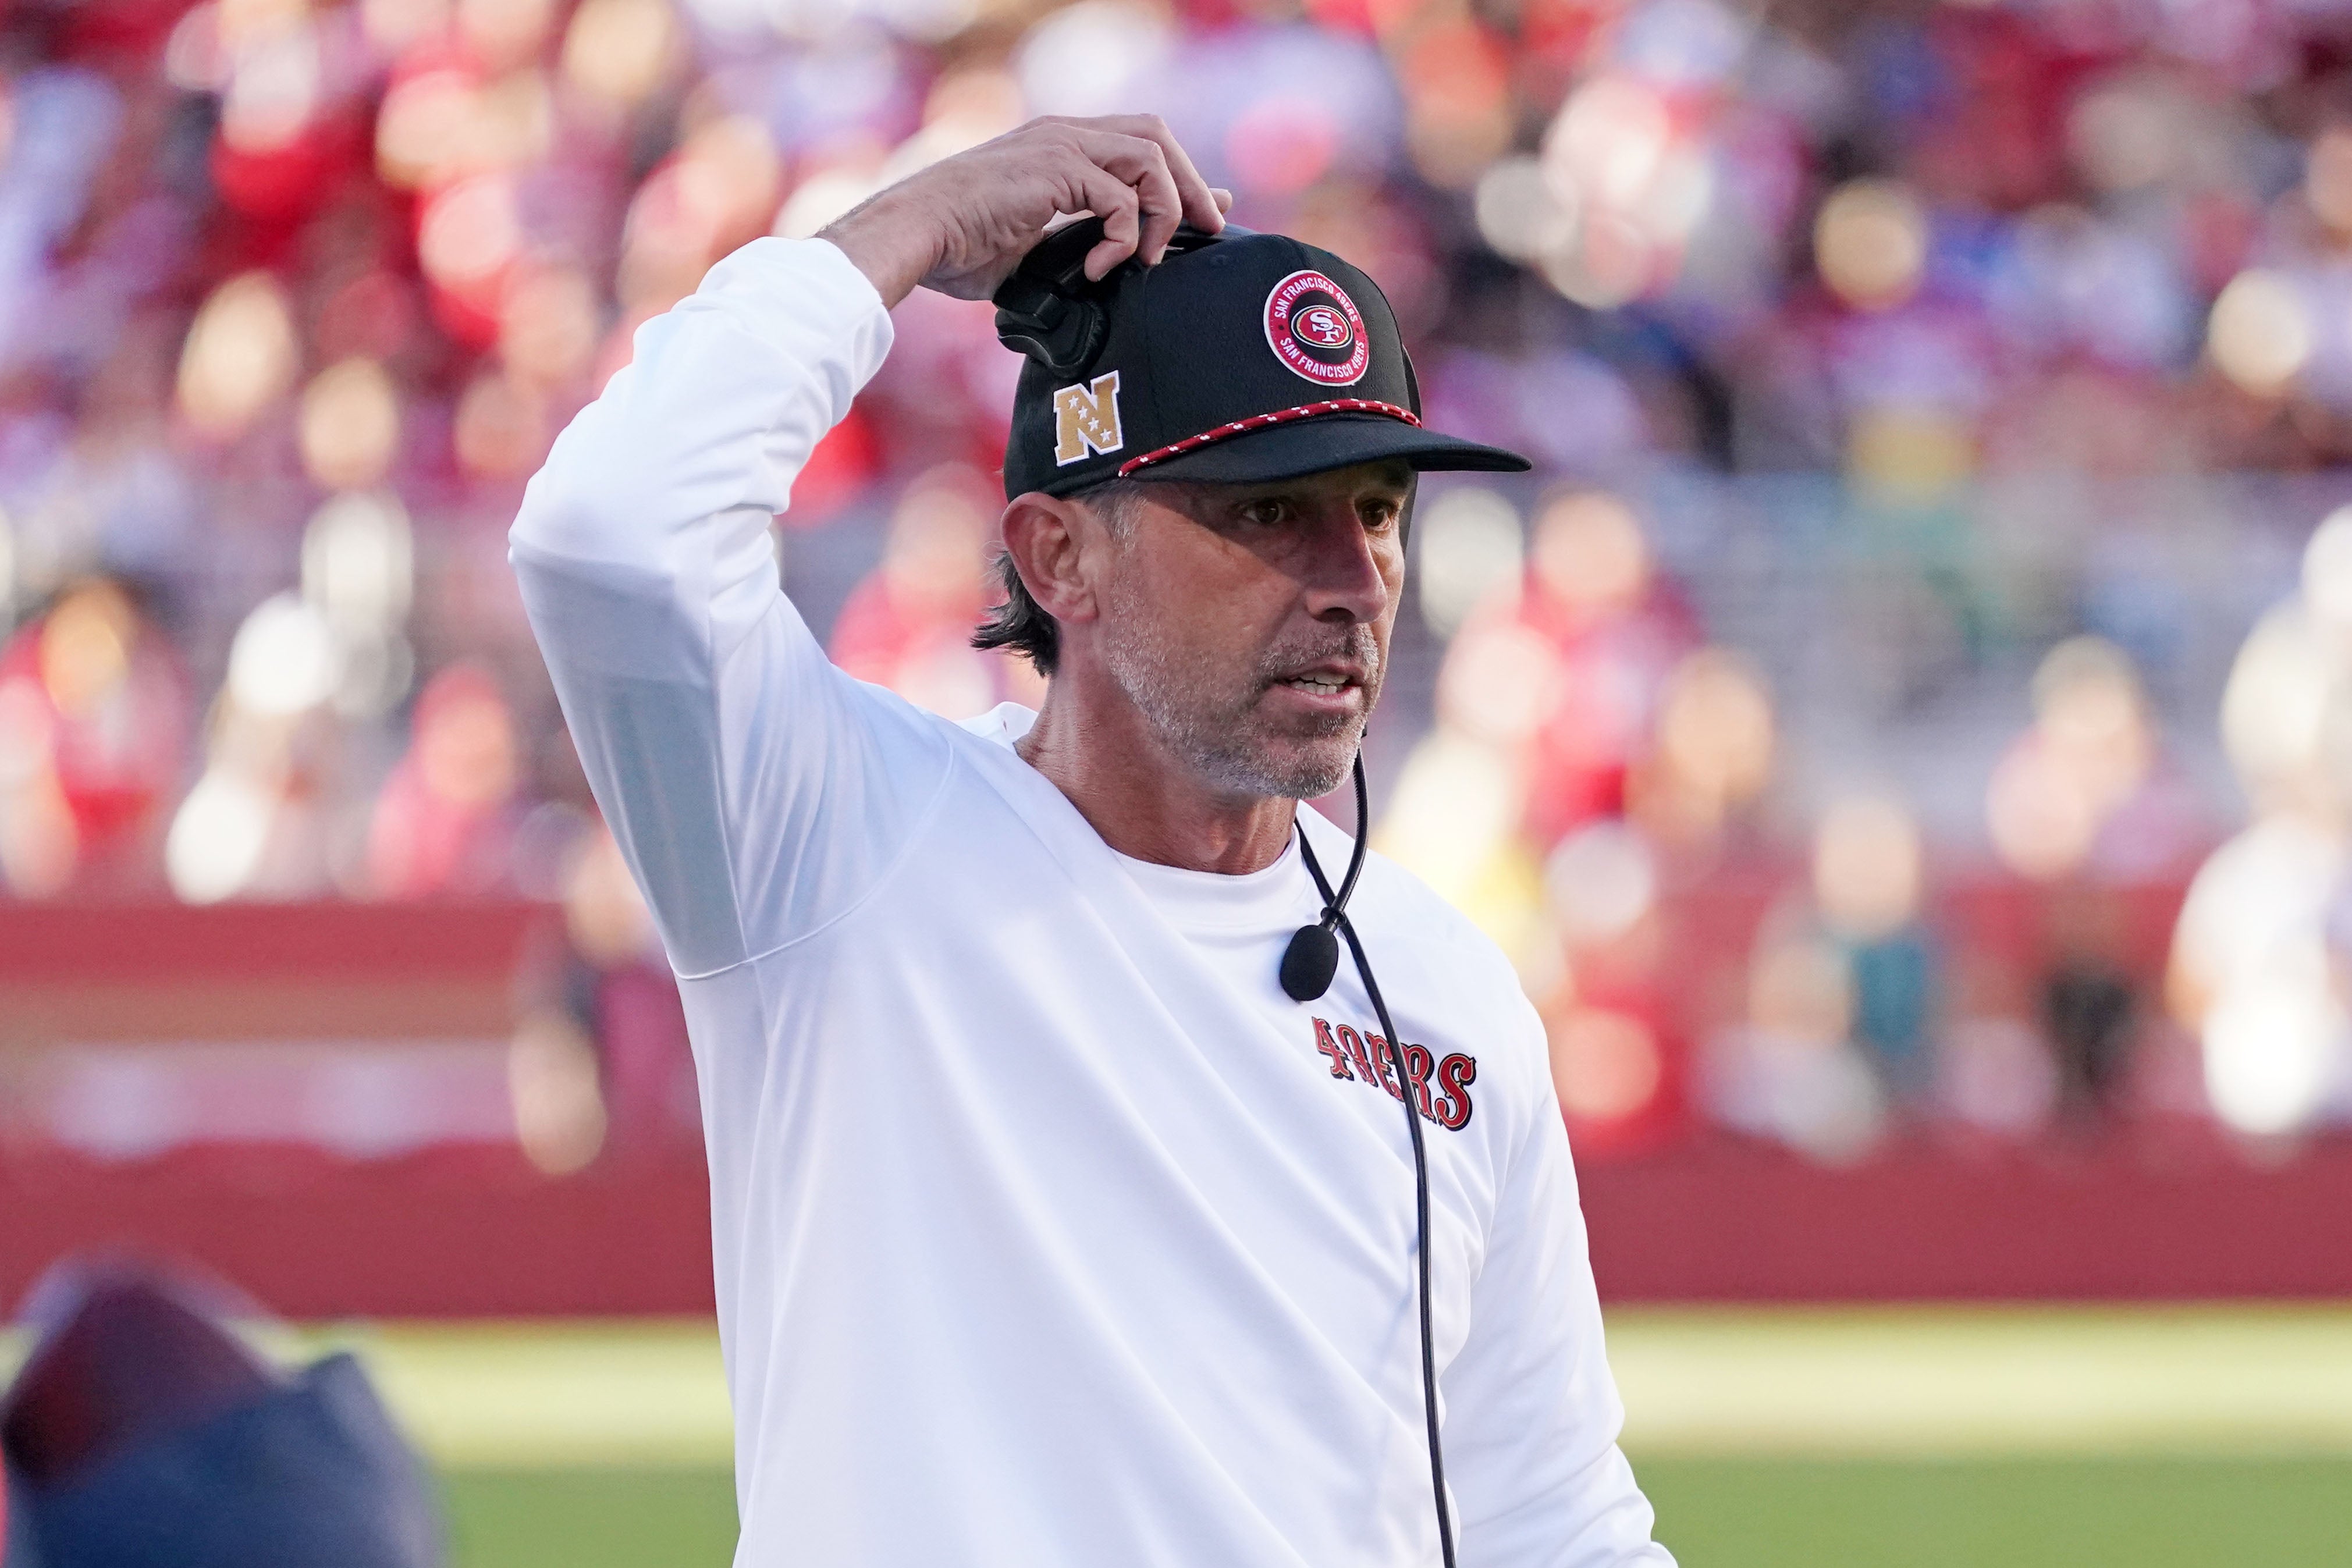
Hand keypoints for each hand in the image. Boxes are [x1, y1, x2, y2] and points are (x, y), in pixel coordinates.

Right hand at [819, 115, 1230, 308]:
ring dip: (1163, 210)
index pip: (1138, 142)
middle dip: (1190, 183)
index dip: (1180, 174)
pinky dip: (1124, 236)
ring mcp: (1060, 146)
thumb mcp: (1032, 248)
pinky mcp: (1055, 169)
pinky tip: (1102, 266)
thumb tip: (1111, 268)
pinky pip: (1118, 198)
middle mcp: (1064, 135)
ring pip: (1148, 157)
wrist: (916, 236)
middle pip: (1155, 134)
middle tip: (1208, 228)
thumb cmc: (959, 250)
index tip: (1205, 213)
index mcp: (1059, 147)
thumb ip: (1076, 245)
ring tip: (1148, 257)